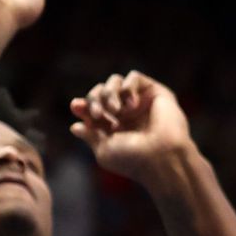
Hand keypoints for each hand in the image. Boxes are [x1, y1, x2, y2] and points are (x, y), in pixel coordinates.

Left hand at [69, 71, 194, 182]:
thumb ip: (90, 135)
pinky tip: (132, 106)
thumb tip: (74, 126)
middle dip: (95, 99)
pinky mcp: (154, 91)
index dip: (83, 106)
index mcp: (114, 128)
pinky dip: (127, 88)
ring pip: (115, 81)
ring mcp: (140, 101)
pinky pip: (134, 77)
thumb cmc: (132, 158)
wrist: (161, 156)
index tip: (76, 106)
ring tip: (115, 110)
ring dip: (109, 93)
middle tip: (98, 114)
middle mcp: (127, 113)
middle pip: (101, 92)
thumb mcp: (104, 150)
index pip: (93, 110)